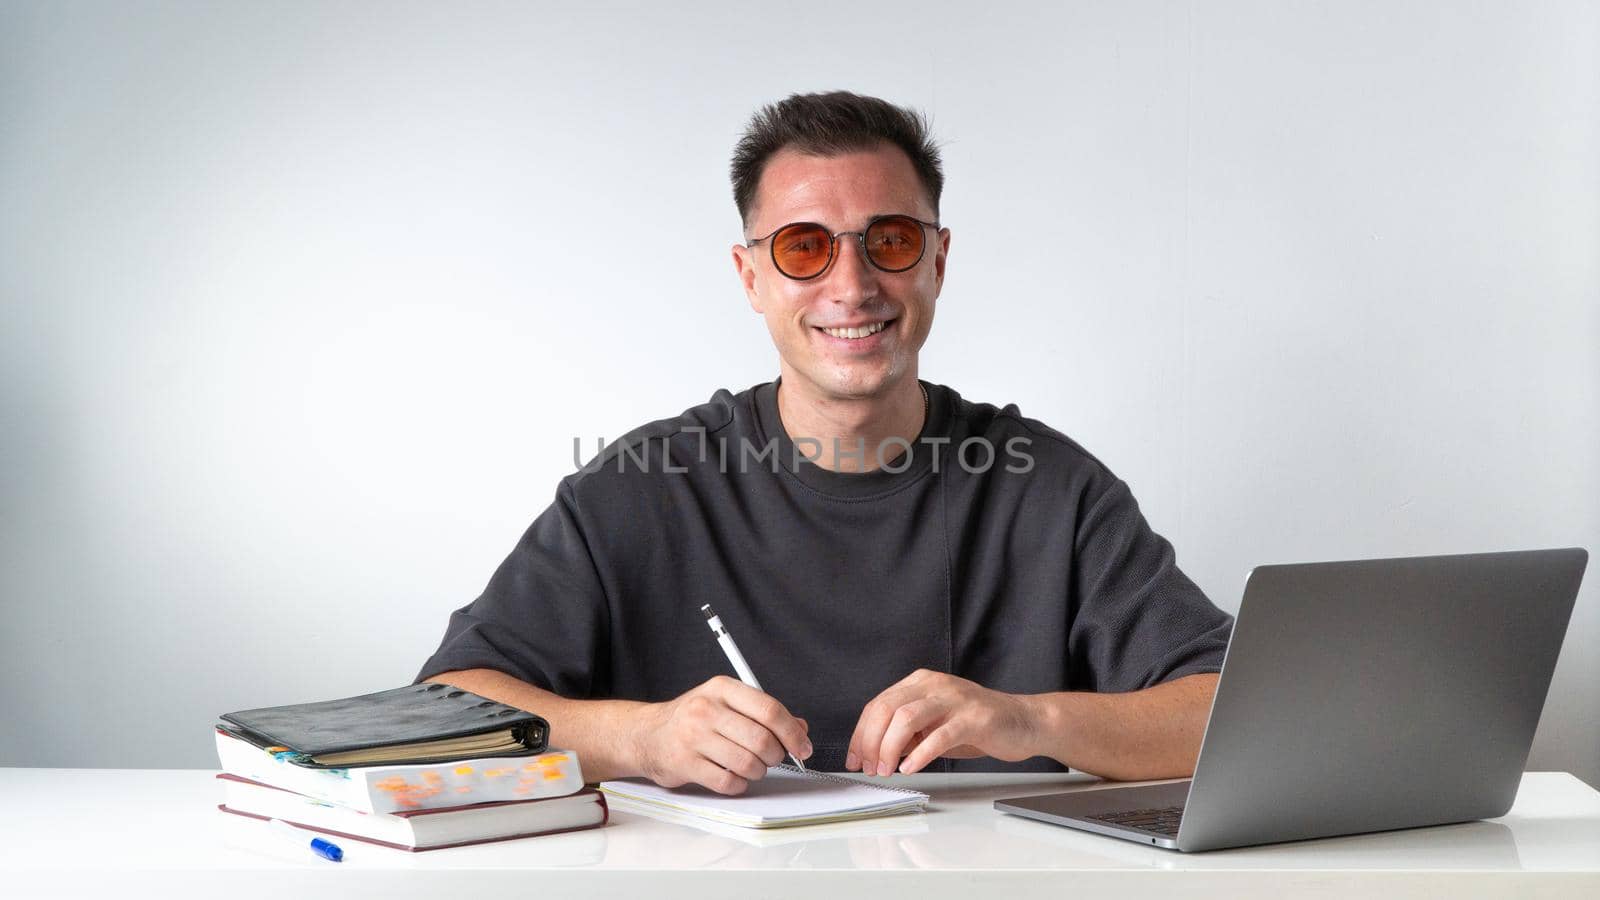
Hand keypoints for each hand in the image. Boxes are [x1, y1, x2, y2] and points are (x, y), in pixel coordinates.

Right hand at [626, 675, 811, 794]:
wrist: (647, 735)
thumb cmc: (692, 719)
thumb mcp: (727, 704)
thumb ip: (763, 714)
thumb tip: (800, 728)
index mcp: (722, 688)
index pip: (769, 710)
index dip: (792, 732)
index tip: (803, 747)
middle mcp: (707, 709)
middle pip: (761, 739)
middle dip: (776, 755)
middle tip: (773, 758)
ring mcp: (694, 737)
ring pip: (747, 763)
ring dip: (758, 771)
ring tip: (752, 767)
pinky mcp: (685, 763)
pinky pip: (728, 782)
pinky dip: (738, 784)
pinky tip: (734, 776)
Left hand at [846, 669, 1038, 775]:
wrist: (1024, 721)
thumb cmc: (977, 725)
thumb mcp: (934, 725)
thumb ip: (907, 733)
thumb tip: (876, 753)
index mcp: (920, 682)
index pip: (878, 704)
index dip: (860, 734)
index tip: (854, 759)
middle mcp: (934, 685)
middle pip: (887, 709)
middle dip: (870, 742)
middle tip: (868, 768)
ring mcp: (954, 699)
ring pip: (906, 718)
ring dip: (889, 748)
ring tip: (886, 770)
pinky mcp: (973, 718)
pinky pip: (939, 735)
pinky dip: (920, 754)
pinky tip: (910, 768)